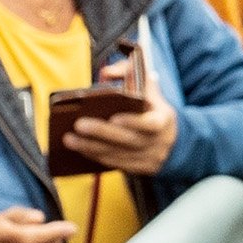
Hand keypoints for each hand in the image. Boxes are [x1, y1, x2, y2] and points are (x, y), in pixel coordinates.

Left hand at [61, 54, 180, 174]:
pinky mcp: (140, 169)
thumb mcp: (148, 87)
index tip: (114, 117)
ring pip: (119, 155)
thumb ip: (129, 73)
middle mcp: (159, 142)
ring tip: (69, 138)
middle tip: (79, 125)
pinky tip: (80, 149)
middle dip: (102, 133)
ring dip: (92, 147)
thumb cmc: (152, 107)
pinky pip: (116, 164)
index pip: (151, 124)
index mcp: (164, 119)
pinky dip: (97, 156)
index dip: (134, 122)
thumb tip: (107, 73)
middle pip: (129, 140)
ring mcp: (150, 158)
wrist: (172, 139)